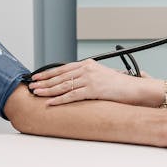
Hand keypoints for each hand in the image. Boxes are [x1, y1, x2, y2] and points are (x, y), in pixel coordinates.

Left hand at [28, 59, 143, 104]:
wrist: (134, 88)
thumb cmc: (120, 85)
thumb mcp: (101, 75)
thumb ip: (87, 76)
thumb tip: (74, 83)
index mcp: (88, 64)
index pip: (63, 68)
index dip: (48, 73)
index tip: (37, 77)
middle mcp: (87, 69)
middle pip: (60, 76)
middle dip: (44, 82)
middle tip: (32, 86)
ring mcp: (90, 79)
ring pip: (63, 85)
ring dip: (48, 90)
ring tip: (36, 93)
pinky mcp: (93, 90)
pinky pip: (72, 95)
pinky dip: (59, 99)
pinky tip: (50, 102)